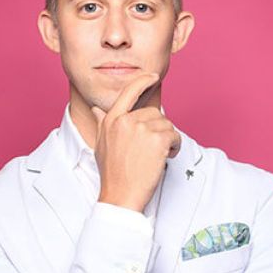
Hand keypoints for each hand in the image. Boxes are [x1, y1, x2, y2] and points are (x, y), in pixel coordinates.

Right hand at [91, 73, 181, 212]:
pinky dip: (175, 146)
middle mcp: (125, 120)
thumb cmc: (112, 173)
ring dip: (167, 139)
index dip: (142, 80)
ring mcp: (141, 128)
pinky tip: (165, 157)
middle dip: (158, 129)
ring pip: (166, 124)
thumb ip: (102, 123)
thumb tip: (97, 109)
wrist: (120, 196)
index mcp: (111, 119)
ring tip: (156, 156)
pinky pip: (175, 135)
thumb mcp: (101, 144)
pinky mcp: (157, 139)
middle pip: (154, 112)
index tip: (153, 76)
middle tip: (152, 148)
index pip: (128, 91)